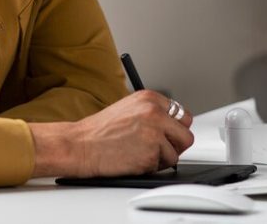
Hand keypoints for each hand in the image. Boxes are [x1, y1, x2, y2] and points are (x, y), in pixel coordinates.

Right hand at [30, 91, 193, 177]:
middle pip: (186, 133)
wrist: (81, 145)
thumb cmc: (99, 130)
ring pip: (176, 152)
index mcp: (149, 98)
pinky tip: (135, 160)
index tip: (167, 134)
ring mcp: (154, 133)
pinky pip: (164, 166)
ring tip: (140, 153)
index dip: (174, 128)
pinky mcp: (151, 153)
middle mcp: (155, 112)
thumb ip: (152, 113)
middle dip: (175, 144)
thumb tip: (172, 126)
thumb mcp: (129, 109)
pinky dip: (152, 167)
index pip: (181, 114)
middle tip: (160, 148)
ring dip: (162, 157)